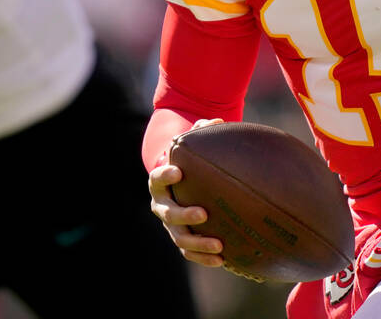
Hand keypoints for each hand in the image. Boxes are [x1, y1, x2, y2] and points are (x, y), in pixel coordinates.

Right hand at [148, 117, 226, 268]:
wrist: (181, 184)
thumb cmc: (190, 163)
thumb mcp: (192, 148)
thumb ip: (201, 133)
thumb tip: (218, 121)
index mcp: (161, 181)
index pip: (158, 177)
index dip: (165, 174)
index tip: (179, 171)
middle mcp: (161, 205)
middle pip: (168, 213)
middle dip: (184, 214)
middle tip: (203, 213)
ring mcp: (170, 225)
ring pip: (179, 238)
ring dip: (198, 243)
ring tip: (219, 245)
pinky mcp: (181, 239)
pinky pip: (190, 252)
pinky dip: (204, 257)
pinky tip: (223, 259)